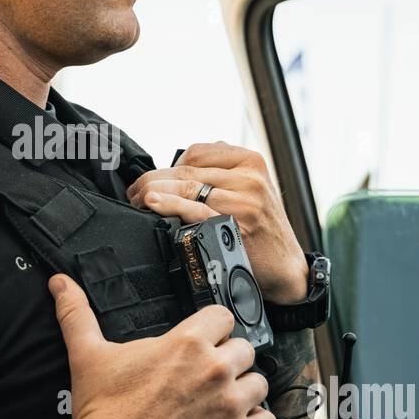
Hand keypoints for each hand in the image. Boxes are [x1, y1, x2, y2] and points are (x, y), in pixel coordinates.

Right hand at [48, 273, 276, 418]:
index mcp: (186, 343)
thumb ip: (77, 314)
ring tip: (222, 403)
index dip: (214, 329)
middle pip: (245, 349)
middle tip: (209, 378)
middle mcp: (214, 369)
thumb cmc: (102, 411)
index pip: (223, 316)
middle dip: (229, 361)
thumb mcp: (87, 354)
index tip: (205, 342)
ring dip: (244, 392)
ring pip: (259, 384)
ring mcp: (229, 404)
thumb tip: (60, 284)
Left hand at [126, 141, 308, 303]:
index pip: (196, 153)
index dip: (167, 166)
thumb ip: (221, 172)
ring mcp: (243, 201)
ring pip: (186, 187)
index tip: (150, 179)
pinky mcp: (235, 224)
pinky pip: (195, 210)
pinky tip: (153, 204)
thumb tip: (174, 168)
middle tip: (133, 192)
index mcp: (251, 161)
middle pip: (187, 171)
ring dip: (153, 192)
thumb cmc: (261, 227)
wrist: (285, 266)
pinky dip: (170, 205)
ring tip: (137, 200)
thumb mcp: (251, 188)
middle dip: (152, 180)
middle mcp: (249, 177)